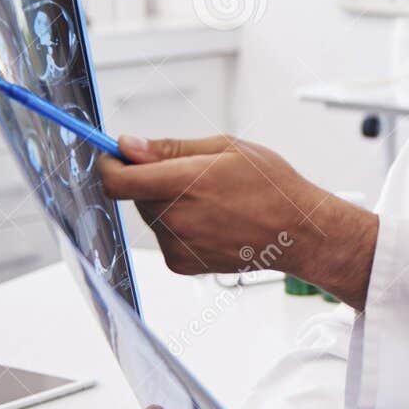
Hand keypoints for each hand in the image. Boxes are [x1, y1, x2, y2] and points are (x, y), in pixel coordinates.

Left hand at [98, 134, 378, 305]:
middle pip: (135, 194)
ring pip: (151, 215)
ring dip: (168, 203)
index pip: (118, 180)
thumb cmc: (271, 187)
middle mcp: (176, 218)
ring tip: (212, 201)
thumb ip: (171, 148)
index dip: (109, 165)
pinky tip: (212, 222)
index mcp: (185, 184)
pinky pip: (165, 237)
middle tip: (193, 177)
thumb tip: (128, 145)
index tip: (114, 156)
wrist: (299, 232)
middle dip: (152, 180)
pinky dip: (179, 227)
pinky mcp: (182, 263)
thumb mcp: (226, 149)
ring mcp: (178, 245)